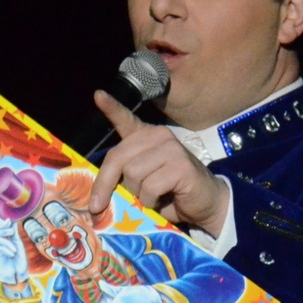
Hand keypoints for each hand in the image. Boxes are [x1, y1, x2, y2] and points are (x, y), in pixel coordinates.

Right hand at [0, 219, 28, 284]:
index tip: (9, 220)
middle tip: (11, 230)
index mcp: (0, 242)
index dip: (1, 224)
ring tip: (15, 246)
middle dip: (1, 229)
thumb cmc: (18, 260)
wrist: (19, 274)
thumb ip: (13, 233)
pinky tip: (13, 253)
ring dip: (6, 241)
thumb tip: (12, 220)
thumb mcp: (17, 244)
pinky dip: (7, 249)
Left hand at [88, 91, 229, 236]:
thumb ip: (124, 178)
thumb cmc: (170, 194)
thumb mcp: (141, 182)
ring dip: (136, 194)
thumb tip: (98, 197)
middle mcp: (158, 136)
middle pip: (118, 157)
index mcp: (146, 137)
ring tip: (150, 198)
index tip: (99, 95)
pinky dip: (150, 201)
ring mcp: (171, 148)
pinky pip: (150, 187)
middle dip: (105, 185)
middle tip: (98, 207)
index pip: (126, 119)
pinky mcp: (180, 165)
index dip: (112, 108)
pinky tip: (162, 200)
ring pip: (132, 173)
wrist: (205, 204)